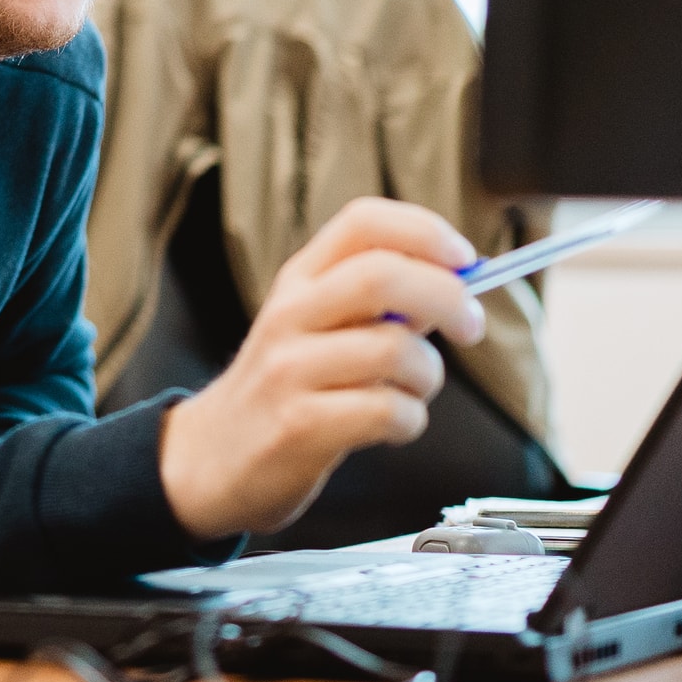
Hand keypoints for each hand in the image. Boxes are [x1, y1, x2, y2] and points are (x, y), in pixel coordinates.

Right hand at [156, 197, 483, 539]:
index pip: (364, 222)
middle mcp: (291, 314)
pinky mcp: (299, 426)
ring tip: (414, 390)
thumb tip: (460, 282)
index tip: (464, 258)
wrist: (211, 458)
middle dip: (448, 297)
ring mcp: (290, 369)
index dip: (425, 231)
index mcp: (299, 279)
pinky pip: (388, 411)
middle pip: (383, 276)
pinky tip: (394, 425)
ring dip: (429, 374)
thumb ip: (378, 302)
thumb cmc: (284, 389)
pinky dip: (411, 421)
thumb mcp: (314, 326)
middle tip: (469, 326)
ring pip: (394, 349)